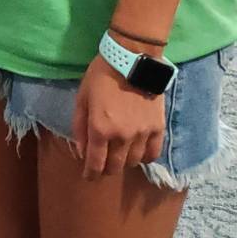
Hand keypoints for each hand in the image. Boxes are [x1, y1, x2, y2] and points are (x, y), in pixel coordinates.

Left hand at [71, 56, 165, 181]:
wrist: (131, 61)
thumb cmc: (100, 77)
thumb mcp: (82, 99)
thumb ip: (80, 127)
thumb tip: (82, 152)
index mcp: (100, 129)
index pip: (96, 163)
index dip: (91, 174)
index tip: (88, 177)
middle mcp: (122, 136)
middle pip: (115, 166)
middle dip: (106, 170)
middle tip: (102, 166)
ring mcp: (142, 134)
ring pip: (134, 162)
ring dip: (124, 163)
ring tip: (119, 156)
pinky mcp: (158, 128)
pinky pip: (153, 153)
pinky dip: (145, 158)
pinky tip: (138, 153)